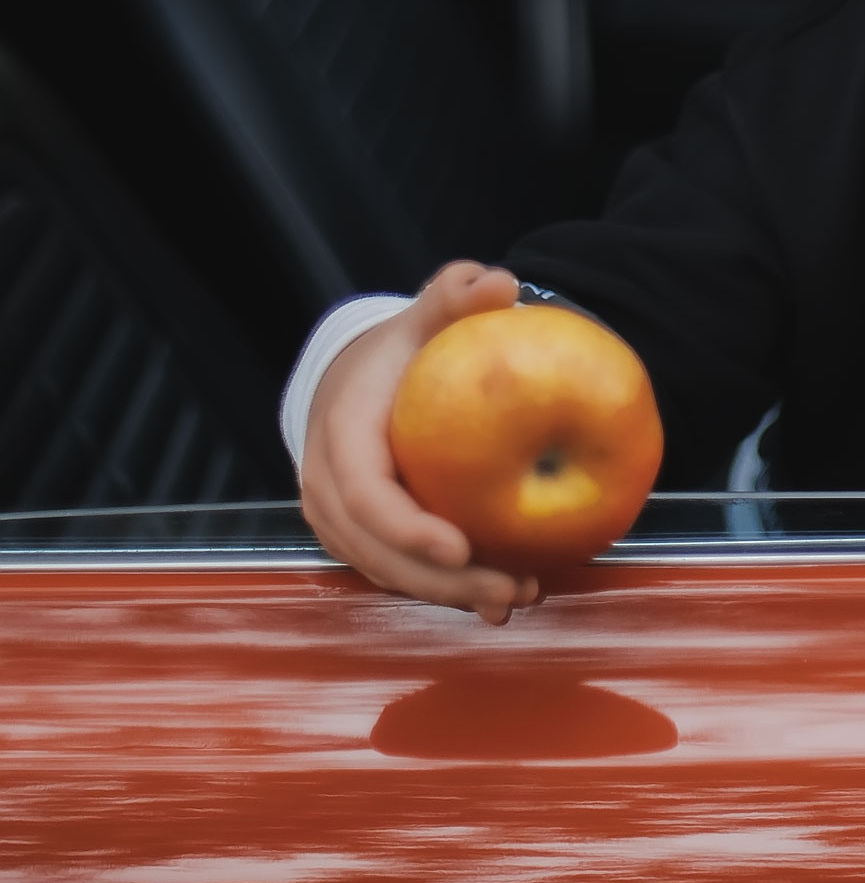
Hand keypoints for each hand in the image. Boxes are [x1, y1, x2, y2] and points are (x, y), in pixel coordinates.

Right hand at [299, 261, 541, 624]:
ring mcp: (339, 521)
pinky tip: (500, 598)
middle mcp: (327, 487)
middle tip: (511, 588)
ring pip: (389, 573)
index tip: (459, 547)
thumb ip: (458, 295)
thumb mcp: (426, 316)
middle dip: (443, 581)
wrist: (355, 380)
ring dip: (450, 595)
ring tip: (518, 596)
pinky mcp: (361, 540)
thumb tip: (499, 285)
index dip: (407, 528)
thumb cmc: (401, 351)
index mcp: (342, 435)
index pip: (365, 493)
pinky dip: (446, 590)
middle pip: (379, 551)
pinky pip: (399, 574)